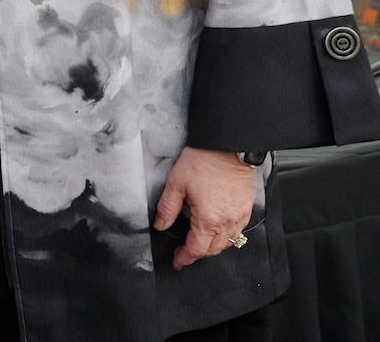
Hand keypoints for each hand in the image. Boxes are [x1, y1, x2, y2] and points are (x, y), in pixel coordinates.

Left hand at [153, 147, 255, 270]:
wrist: (228, 146)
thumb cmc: (203, 161)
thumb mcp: (176, 183)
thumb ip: (167, 208)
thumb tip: (161, 225)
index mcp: (208, 219)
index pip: (196, 249)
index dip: (185, 258)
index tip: (177, 262)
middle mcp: (227, 222)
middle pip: (213, 250)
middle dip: (198, 254)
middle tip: (185, 253)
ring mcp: (240, 216)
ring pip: (228, 243)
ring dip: (214, 247)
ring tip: (200, 244)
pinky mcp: (247, 208)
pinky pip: (239, 231)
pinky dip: (228, 237)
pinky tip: (218, 231)